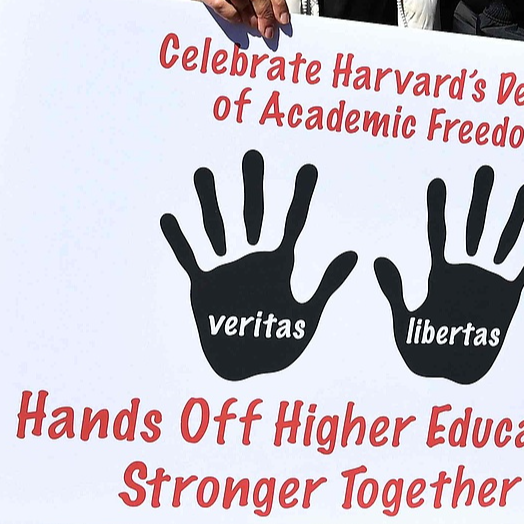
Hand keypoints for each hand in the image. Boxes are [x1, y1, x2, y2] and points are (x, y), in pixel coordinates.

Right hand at [159, 151, 356, 380]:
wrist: (248, 370)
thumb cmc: (280, 344)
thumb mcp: (307, 314)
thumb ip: (327, 283)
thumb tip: (355, 252)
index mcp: (280, 263)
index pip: (294, 221)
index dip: (302, 195)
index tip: (309, 167)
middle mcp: (253, 258)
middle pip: (254, 214)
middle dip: (253, 185)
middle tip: (253, 154)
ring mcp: (226, 269)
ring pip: (217, 227)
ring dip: (210, 201)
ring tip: (203, 172)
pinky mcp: (203, 287)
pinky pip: (189, 258)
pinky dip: (179, 240)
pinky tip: (169, 216)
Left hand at [374, 167, 523, 384]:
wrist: (454, 373)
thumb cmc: (425, 351)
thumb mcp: (406, 322)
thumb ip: (396, 291)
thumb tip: (379, 258)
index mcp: (439, 272)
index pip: (438, 232)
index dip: (437, 208)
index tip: (438, 181)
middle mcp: (466, 268)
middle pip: (474, 226)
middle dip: (480, 198)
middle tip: (486, 169)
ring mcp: (490, 279)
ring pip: (504, 239)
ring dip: (516, 214)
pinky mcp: (509, 295)